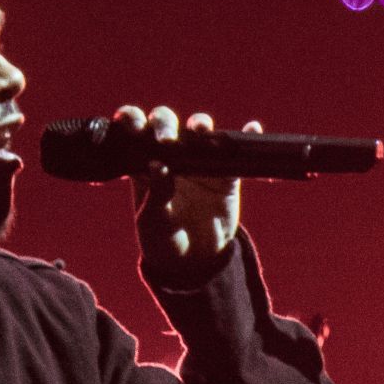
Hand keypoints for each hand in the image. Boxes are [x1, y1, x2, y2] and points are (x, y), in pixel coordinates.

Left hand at [113, 105, 261, 281]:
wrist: (193, 263)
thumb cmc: (162, 240)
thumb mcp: (153, 221)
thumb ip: (156, 194)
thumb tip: (158, 165)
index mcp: (144, 163)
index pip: (136, 133)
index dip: (132, 120)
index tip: (131, 124)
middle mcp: (170, 155)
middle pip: (166, 123)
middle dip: (165, 123)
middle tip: (166, 140)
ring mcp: (198, 161)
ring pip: (199, 131)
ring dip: (200, 124)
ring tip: (201, 131)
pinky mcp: (224, 174)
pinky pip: (234, 152)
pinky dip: (245, 137)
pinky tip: (252, 129)